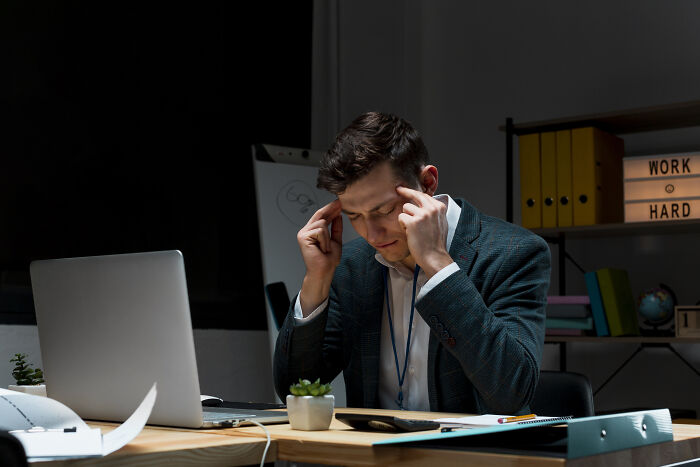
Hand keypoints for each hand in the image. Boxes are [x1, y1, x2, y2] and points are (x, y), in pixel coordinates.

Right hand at [297, 199, 342, 314]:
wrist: (324, 271)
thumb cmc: (328, 259)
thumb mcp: (335, 240)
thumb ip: (336, 228)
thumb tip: (338, 215)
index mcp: (312, 231)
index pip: (321, 216)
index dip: (330, 209)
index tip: (339, 203)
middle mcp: (306, 231)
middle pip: (320, 214)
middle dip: (331, 209)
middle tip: (340, 203)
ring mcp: (303, 233)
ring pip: (322, 223)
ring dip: (328, 237)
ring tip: (325, 248)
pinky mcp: (303, 237)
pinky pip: (320, 231)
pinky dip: (325, 241)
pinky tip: (322, 249)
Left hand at [395, 186, 452, 276]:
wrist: (434, 256)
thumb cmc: (435, 242)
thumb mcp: (441, 222)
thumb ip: (434, 211)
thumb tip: (425, 202)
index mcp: (440, 207)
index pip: (424, 195)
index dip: (413, 192)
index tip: (405, 189)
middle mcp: (432, 208)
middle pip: (415, 194)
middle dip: (405, 191)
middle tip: (398, 189)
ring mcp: (423, 214)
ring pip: (406, 207)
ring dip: (406, 217)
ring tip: (412, 229)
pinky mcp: (413, 222)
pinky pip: (401, 217)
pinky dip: (403, 225)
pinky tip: (409, 233)